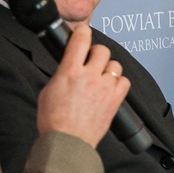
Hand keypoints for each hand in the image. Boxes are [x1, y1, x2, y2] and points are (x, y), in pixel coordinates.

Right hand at [36, 24, 129, 146]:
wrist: (67, 141)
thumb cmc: (53, 119)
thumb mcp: (49, 89)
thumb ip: (62, 74)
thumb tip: (69, 67)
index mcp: (69, 70)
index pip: (81, 39)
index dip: (83, 32)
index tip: (84, 32)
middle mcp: (90, 76)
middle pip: (102, 50)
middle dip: (96, 53)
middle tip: (91, 60)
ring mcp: (105, 88)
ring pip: (115, 65)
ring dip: (108, 68)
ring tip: (100, 77)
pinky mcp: (115, 100)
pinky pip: (125, 81)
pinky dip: (118, 82)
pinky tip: (110, 87)